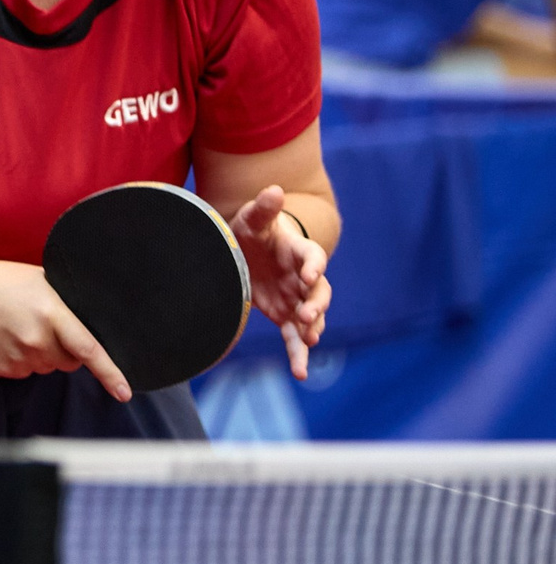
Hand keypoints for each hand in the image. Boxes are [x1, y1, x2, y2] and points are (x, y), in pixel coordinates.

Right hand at [0, 259, 131, 402]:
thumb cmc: (0, 282)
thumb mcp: (41, 281)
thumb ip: (66, 304)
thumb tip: (89, 323)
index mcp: (51, 313)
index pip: (88, 349)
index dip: (110, 373)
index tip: (124, 392)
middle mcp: (37, 338)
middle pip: (68, 362)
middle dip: (63, 350)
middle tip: (42, 327)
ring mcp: (19, 356)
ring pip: (45, 367)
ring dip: (39, 354)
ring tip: (16, 328)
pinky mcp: (3, 369)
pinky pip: (23, 372)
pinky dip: (19, 359)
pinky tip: (4, 338)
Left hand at [230, 186, 328, 380]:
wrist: (245, 250)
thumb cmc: (252, 231)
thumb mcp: (252, 219)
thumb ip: (263, 209)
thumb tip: (273, 190)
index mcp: (299, 251)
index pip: (312, 257)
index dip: (313, 265)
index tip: (309, 275)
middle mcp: (303, 277)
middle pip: (319, 292)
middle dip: (316, 304)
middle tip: (307, 316)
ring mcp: (297, 298)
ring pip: (312, 318)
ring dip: (312, 329)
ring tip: (310, 342)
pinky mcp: (286, 316)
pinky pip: (295, 338)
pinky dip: (299, 354)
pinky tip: (300, 373)